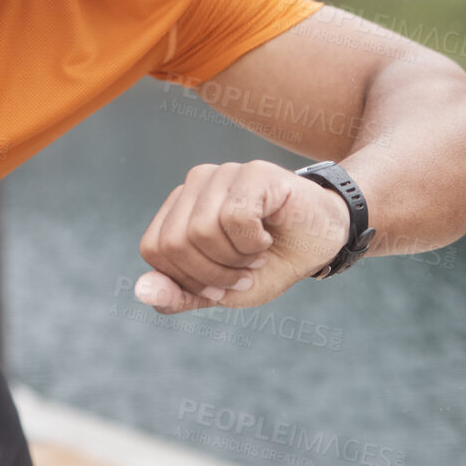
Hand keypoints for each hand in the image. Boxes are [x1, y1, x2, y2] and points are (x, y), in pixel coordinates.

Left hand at [135, 160, 353, 312]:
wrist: (324, 242)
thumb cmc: (272, 262)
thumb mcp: (223, 291)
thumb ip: (180, 293)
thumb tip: (141, 291)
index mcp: (180, 208)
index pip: (154, 249)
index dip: (187, 279)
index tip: (221, 284)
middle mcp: (195, 184)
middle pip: (173, 242)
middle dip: (211, 274)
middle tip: (244, 271)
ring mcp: (223, 174)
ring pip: (201, 230)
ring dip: (235, 259)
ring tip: (257, 253)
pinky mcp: (253, 172)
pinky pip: (234, 218)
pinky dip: (253, 242)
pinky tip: (268, 236)